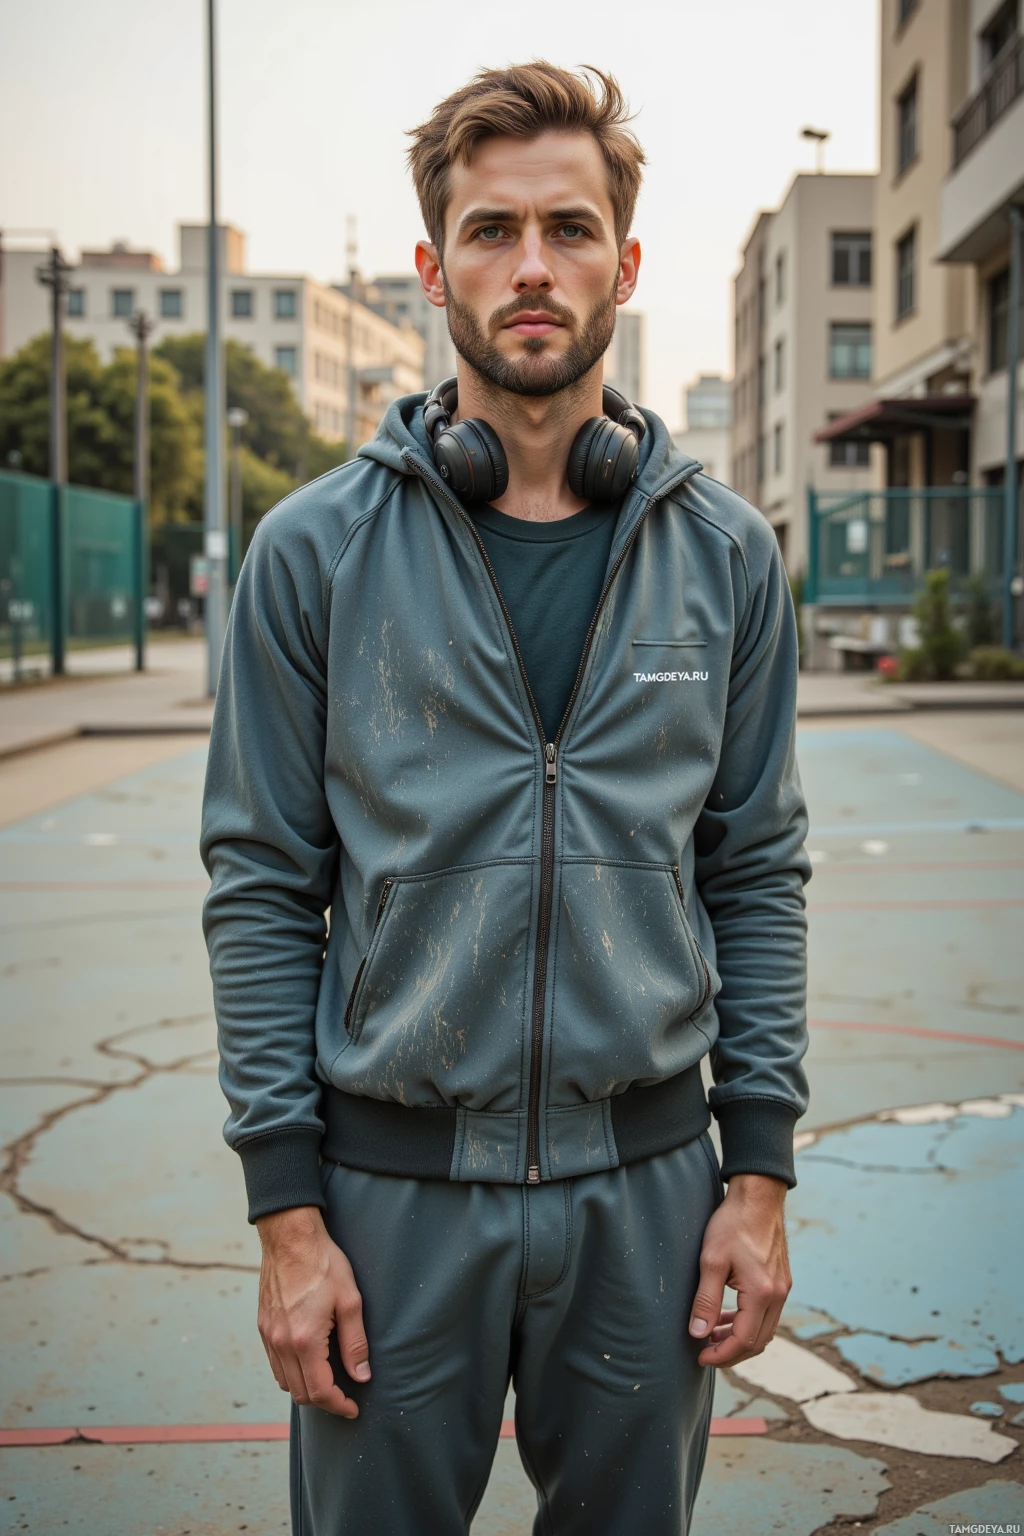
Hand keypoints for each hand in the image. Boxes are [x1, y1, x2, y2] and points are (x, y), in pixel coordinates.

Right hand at [255, 1205, 369, 1418]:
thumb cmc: (323, 1263)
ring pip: (285, 1382)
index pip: (320, 1392)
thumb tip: (361, 1376)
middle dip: (325, 1401)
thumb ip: (355, 1342)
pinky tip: (308, 1361)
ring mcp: (268, 1336)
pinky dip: (291, 1372)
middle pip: (301, 1393)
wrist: (290, 1237)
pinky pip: (275, 1364)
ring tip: (328, 1380)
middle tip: (345, 1395)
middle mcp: (281, 1344)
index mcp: (305, 1341)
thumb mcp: (350, 1300)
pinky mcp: (262, 1326)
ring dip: (306, 1388)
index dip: (339, 1406)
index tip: (354, 1408)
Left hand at [687, 1173, 791, 1368]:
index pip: (744, 1341)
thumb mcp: (711, 1260)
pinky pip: (767, 1313)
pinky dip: (748, 1321)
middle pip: (757, 1341)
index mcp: (762, 1293)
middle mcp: (778, 1295)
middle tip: (705, 1352)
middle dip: (731, 1352)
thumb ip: (706, 1300)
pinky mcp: (781, 1280)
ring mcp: (783, 1288)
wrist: (759, 1195)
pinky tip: (729, 1315)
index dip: (721, 1354)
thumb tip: (698, 1333)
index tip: (700, 1356)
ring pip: (764, 1329)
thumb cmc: (733, 1223)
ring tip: (712, 1335)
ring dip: (739, 1338)